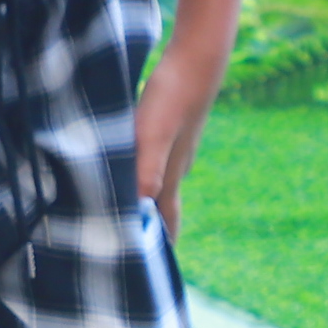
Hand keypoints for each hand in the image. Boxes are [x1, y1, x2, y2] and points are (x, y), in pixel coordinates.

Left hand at [135, 50, 223, 238]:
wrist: (198, 56)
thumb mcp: (154, 133)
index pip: (167, 219)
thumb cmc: (173, 95)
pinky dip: (143, 174)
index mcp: (172, 174)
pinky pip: (154, 161)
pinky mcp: (171, 127)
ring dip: (147, 202)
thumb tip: (140, 207)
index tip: (149, 271)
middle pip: (164, 206)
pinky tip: (133, 166)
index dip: (160, 245)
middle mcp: (177, 165)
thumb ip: (148, 168)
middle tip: (135, 250)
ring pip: (160, 183)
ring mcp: (176, 146)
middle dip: (153, 229)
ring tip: (130, 214)